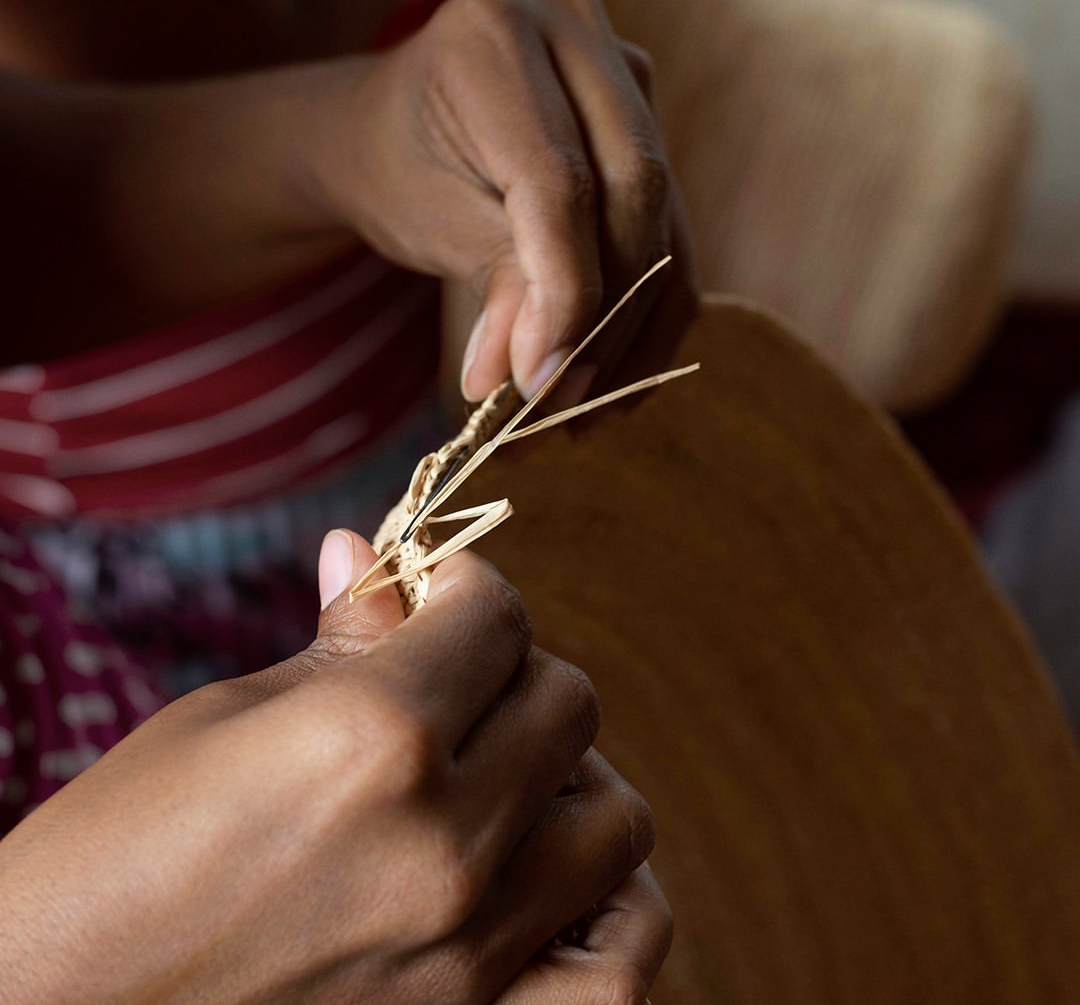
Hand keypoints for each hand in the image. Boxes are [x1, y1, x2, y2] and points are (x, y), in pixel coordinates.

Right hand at [0, 531, 669, 1002]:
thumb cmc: (109, 859)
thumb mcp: (222, 722)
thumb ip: (337, 642)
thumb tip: (376, 554)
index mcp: (375, 736)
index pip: (496, 616)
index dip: (466, 584)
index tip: (436, 591)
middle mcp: (445, 841)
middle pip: (569, 701)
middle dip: (516, 664)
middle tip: (458, 675)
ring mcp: (473, 949)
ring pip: (617, 817)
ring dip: (571, 772)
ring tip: (506, 771)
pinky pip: (622, 961)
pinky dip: (610, 904)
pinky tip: (550, 873)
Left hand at [314, 0, 697, 401]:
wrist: (400, 136)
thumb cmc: (399, 169)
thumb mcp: (430, 223)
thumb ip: (495, 286)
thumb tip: (540, 381)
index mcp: (499, 35)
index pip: (561, 182)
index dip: (562, 294)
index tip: (539, 385)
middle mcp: (579, 33)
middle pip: (635, 192)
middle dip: (606, 317)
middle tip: (562, 406)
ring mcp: (625, 78)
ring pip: (662, 223)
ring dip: (631, 334)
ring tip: (582, 416)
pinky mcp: (650, 131)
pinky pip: (671, 236)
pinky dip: (648, 318)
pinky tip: (615, 388)